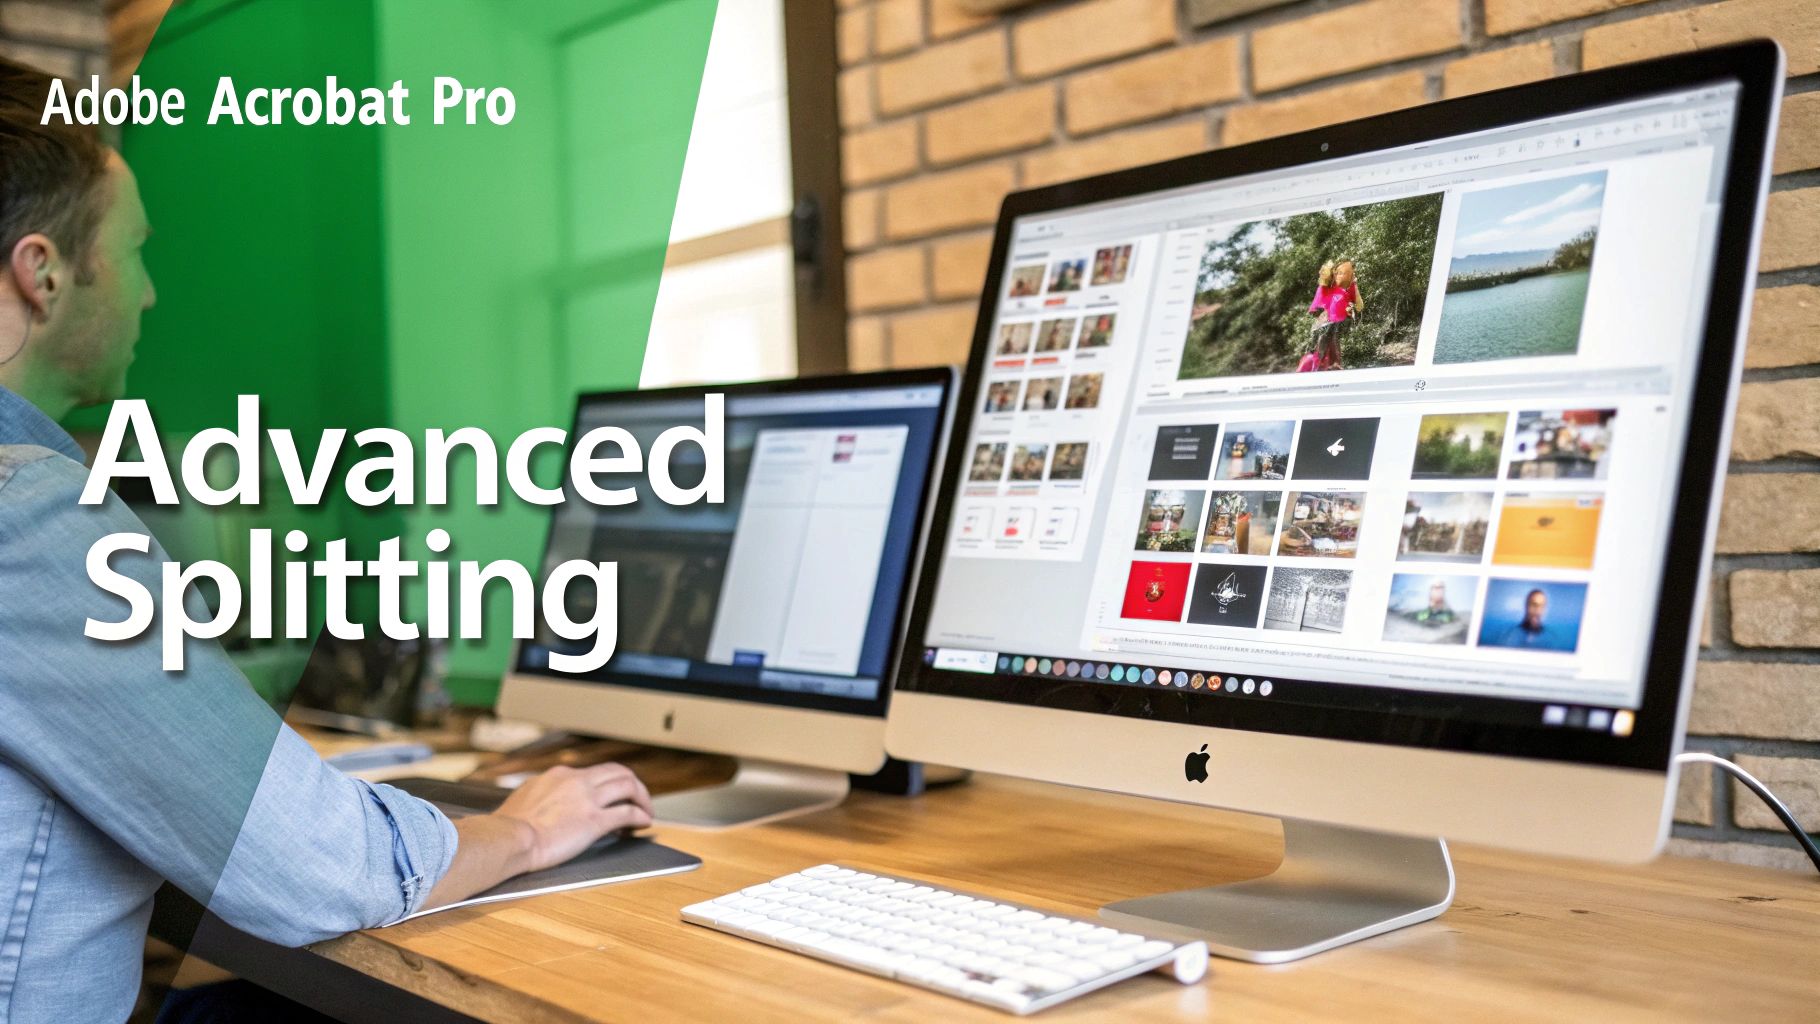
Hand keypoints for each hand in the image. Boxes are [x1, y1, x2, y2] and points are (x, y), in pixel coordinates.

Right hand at [492, 763, 653, 872]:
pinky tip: (643, 823)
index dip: (607, 784)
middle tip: (638, 798)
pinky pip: (627, 813)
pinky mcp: (594, 820)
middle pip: (617, 772)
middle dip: (633, 784)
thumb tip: (546, 799)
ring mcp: (587, 799)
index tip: (611, 796)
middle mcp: (577, 780)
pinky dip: (640, 816)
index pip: (594, 773)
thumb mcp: (526, 797)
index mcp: (560, 775)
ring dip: (642, 798)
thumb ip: (542, 793)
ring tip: (646, 811)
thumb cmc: (509, 826)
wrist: (509, 839)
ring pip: (628, 786)